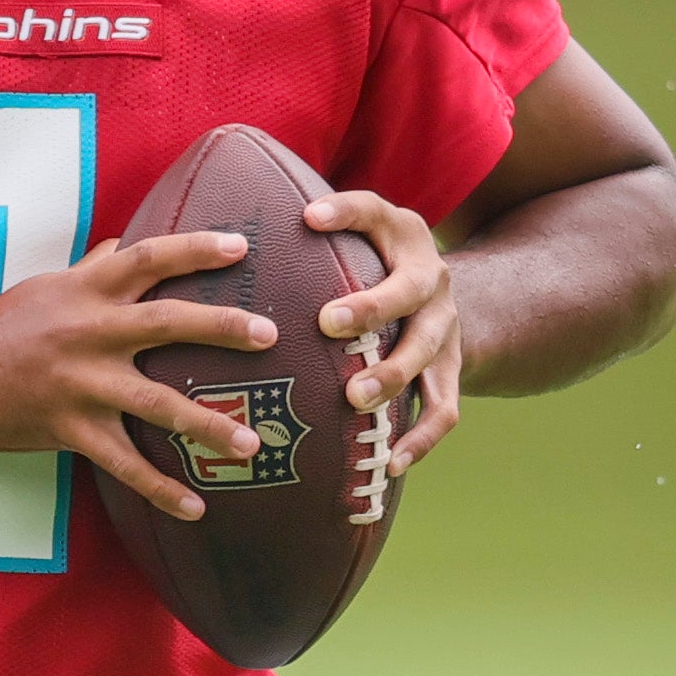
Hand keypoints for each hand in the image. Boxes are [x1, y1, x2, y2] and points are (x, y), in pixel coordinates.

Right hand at [0, 228, 272, 524]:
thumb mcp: (43, 286)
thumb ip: (91, 268)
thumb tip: (124, 242)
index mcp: (85, 290)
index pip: (148, 257)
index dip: (195, 249)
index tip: (239, 248)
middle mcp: (88, 332)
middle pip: (166, 323)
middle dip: (221, 329)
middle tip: (269, 335)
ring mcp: (81, 383)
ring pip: (156, 403)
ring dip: (207, 425)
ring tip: (251, 443)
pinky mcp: (69, 429)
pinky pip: (124, 465)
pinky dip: (160, 490)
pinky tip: (196, 508)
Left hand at [305, 187, 460, 470]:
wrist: (440, 298)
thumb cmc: (371, 266)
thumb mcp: (355, 237)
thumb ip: (308, 236)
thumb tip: (222, 234)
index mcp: (402, 236)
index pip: (374, 212)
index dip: (346, 214)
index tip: (308, 217)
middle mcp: (431, 277)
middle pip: (409, 290)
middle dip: (371, 307)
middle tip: (328, 323)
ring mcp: (446, 327)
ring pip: (426, 353)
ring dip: (392, 375)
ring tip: (355, 398)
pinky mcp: (453, 371)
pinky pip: (444, 410)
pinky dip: (420, 439)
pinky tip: (388, 463)